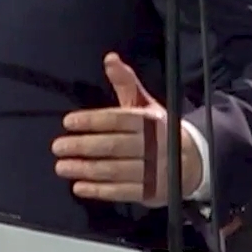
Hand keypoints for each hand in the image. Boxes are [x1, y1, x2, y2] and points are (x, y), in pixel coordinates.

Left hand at [52, 53, 202, 206]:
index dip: (92, 120)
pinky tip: (79, 187)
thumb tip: (110, 59)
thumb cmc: (160, 129)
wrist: (193, 161)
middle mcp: (154, 145)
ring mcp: (154, 170)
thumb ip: (126, 82)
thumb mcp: (145, 104)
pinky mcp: (151, 191)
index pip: (118, 119)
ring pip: (115, 170)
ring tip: (62, 166)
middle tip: (58, 147)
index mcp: (151, 121)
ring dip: (86, 169)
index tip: (68, 122)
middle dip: (83, 146)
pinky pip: (122, 191)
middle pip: (114, 146)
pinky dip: (99, 191)